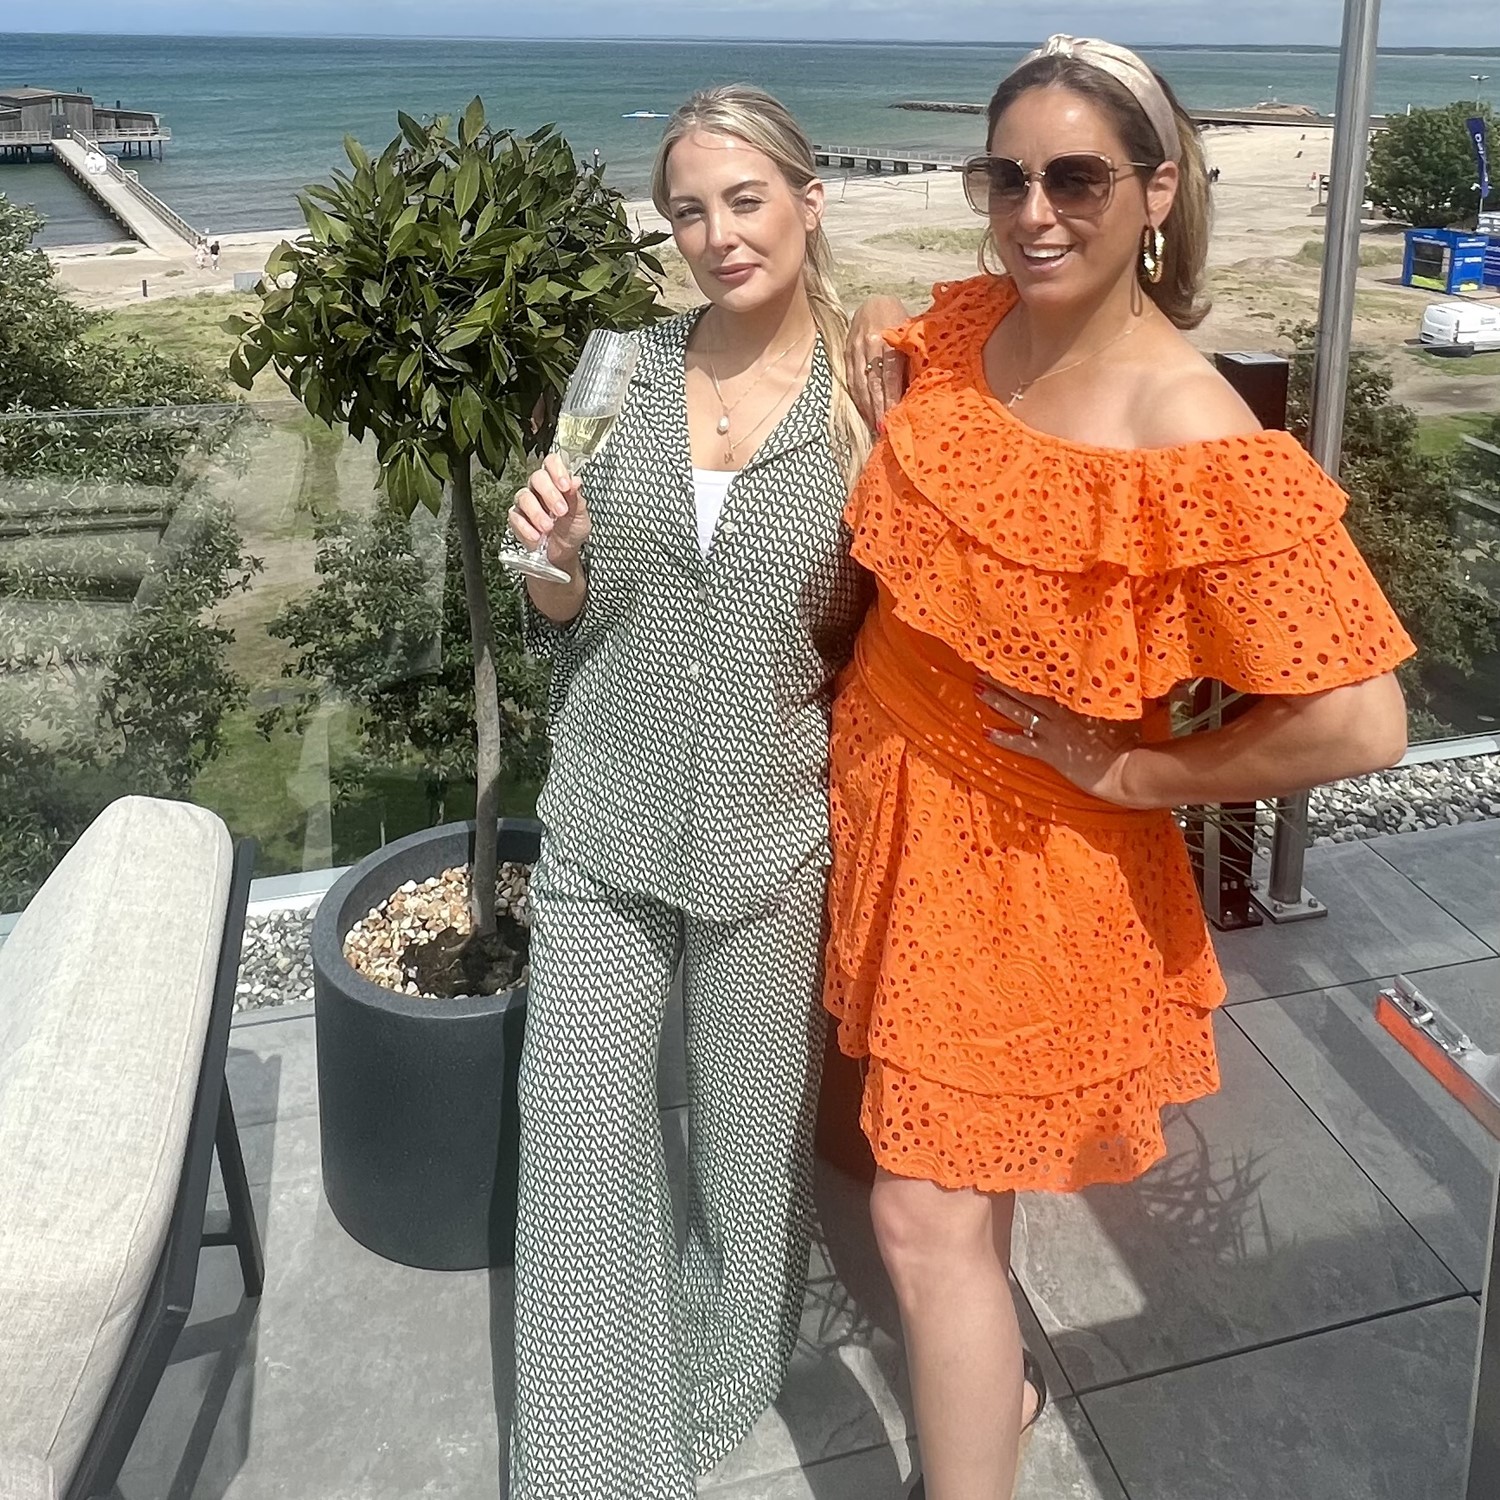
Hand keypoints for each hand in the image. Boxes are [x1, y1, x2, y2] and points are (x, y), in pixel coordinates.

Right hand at [509, 454, 590, 573]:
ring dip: (537, 513)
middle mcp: (539, 489)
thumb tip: (575, 481)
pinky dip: (526, 528)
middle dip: (550, 494)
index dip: (557, 470)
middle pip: (537, 477)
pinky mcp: (517, 519)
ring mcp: (526, 503)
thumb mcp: (581, 515)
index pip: (551, 462)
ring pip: (524, 497)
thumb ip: (576, 498)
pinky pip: (515, 517)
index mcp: (556, 482)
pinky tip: (537, 536)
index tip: (565, 486)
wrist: (564, 555)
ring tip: (548, 528)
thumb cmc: (572, 531)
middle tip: (561, 511)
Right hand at [844, 296, 909, 430]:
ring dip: (867, 407)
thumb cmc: (900, 320)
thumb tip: (916, 390)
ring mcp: (856, 349)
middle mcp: (870, 344)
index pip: (889, 376)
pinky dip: (858, 397)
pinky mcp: (847, 353)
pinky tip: (864, 411)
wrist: (875, 300)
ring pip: (860, 384)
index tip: (892, 418)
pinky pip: (851, 379)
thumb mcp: (909, 334)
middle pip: (873, 383)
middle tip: (882, 430)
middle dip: (878, 409)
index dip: (890, 399)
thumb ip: (911, 358)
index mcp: (889, 339)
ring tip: (873, 426)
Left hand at [976, 681, 1142, 806]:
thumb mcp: (1119, 707)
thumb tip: (1110, 670)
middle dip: (1001, 680)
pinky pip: (1022, 744)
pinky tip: (987, 733)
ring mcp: (1052, 733)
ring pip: (1019, 712)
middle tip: (980, 667)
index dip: (1024, 668)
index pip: (1044, 678)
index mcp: (1074, 699)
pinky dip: (1004, 738)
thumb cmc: (1128, 737)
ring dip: (997, 701)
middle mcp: (1059, 713)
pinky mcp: (1050, 753)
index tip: (1007, 654)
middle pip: (1025, 692)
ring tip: (978, 690)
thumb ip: (1106, 691)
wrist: (1125, 768)